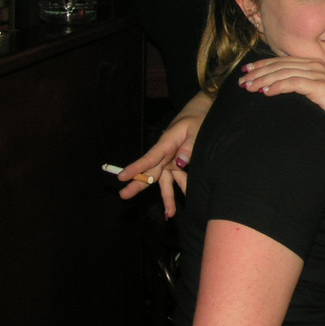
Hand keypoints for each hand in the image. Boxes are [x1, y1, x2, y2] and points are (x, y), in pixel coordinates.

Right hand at [117, 92, 212, 215]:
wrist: (202, 110)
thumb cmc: (197, 118)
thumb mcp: (196, 130)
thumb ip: (189, 147)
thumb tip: (181, 163)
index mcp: (166, 143)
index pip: (149, 158)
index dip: (136, 168)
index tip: (122, 176)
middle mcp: (166, 154)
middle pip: (151, 172)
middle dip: (138, 185)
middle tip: (123, 196)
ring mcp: (172, 160)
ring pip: (166, 182)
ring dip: (167, 198)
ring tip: (169, 215)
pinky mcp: (180, 164)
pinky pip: (180, 180)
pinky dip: (183, 191)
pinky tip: (187, 203)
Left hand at [239, 56, 324, 149]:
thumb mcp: (319, 95)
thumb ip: (304, 88)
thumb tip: (280, 90)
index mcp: (314, 65)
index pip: (283, 61)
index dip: (263, 65)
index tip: (246, 71)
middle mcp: (316, 66)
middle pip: (281, 65)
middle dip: (259, 71)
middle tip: (241, 80)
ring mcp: (320, 75)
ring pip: (285, 73)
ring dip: (264, 79)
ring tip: (249, 87)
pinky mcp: (322, 87)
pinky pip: (295, 83)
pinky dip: (279, 86)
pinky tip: (266, 92)